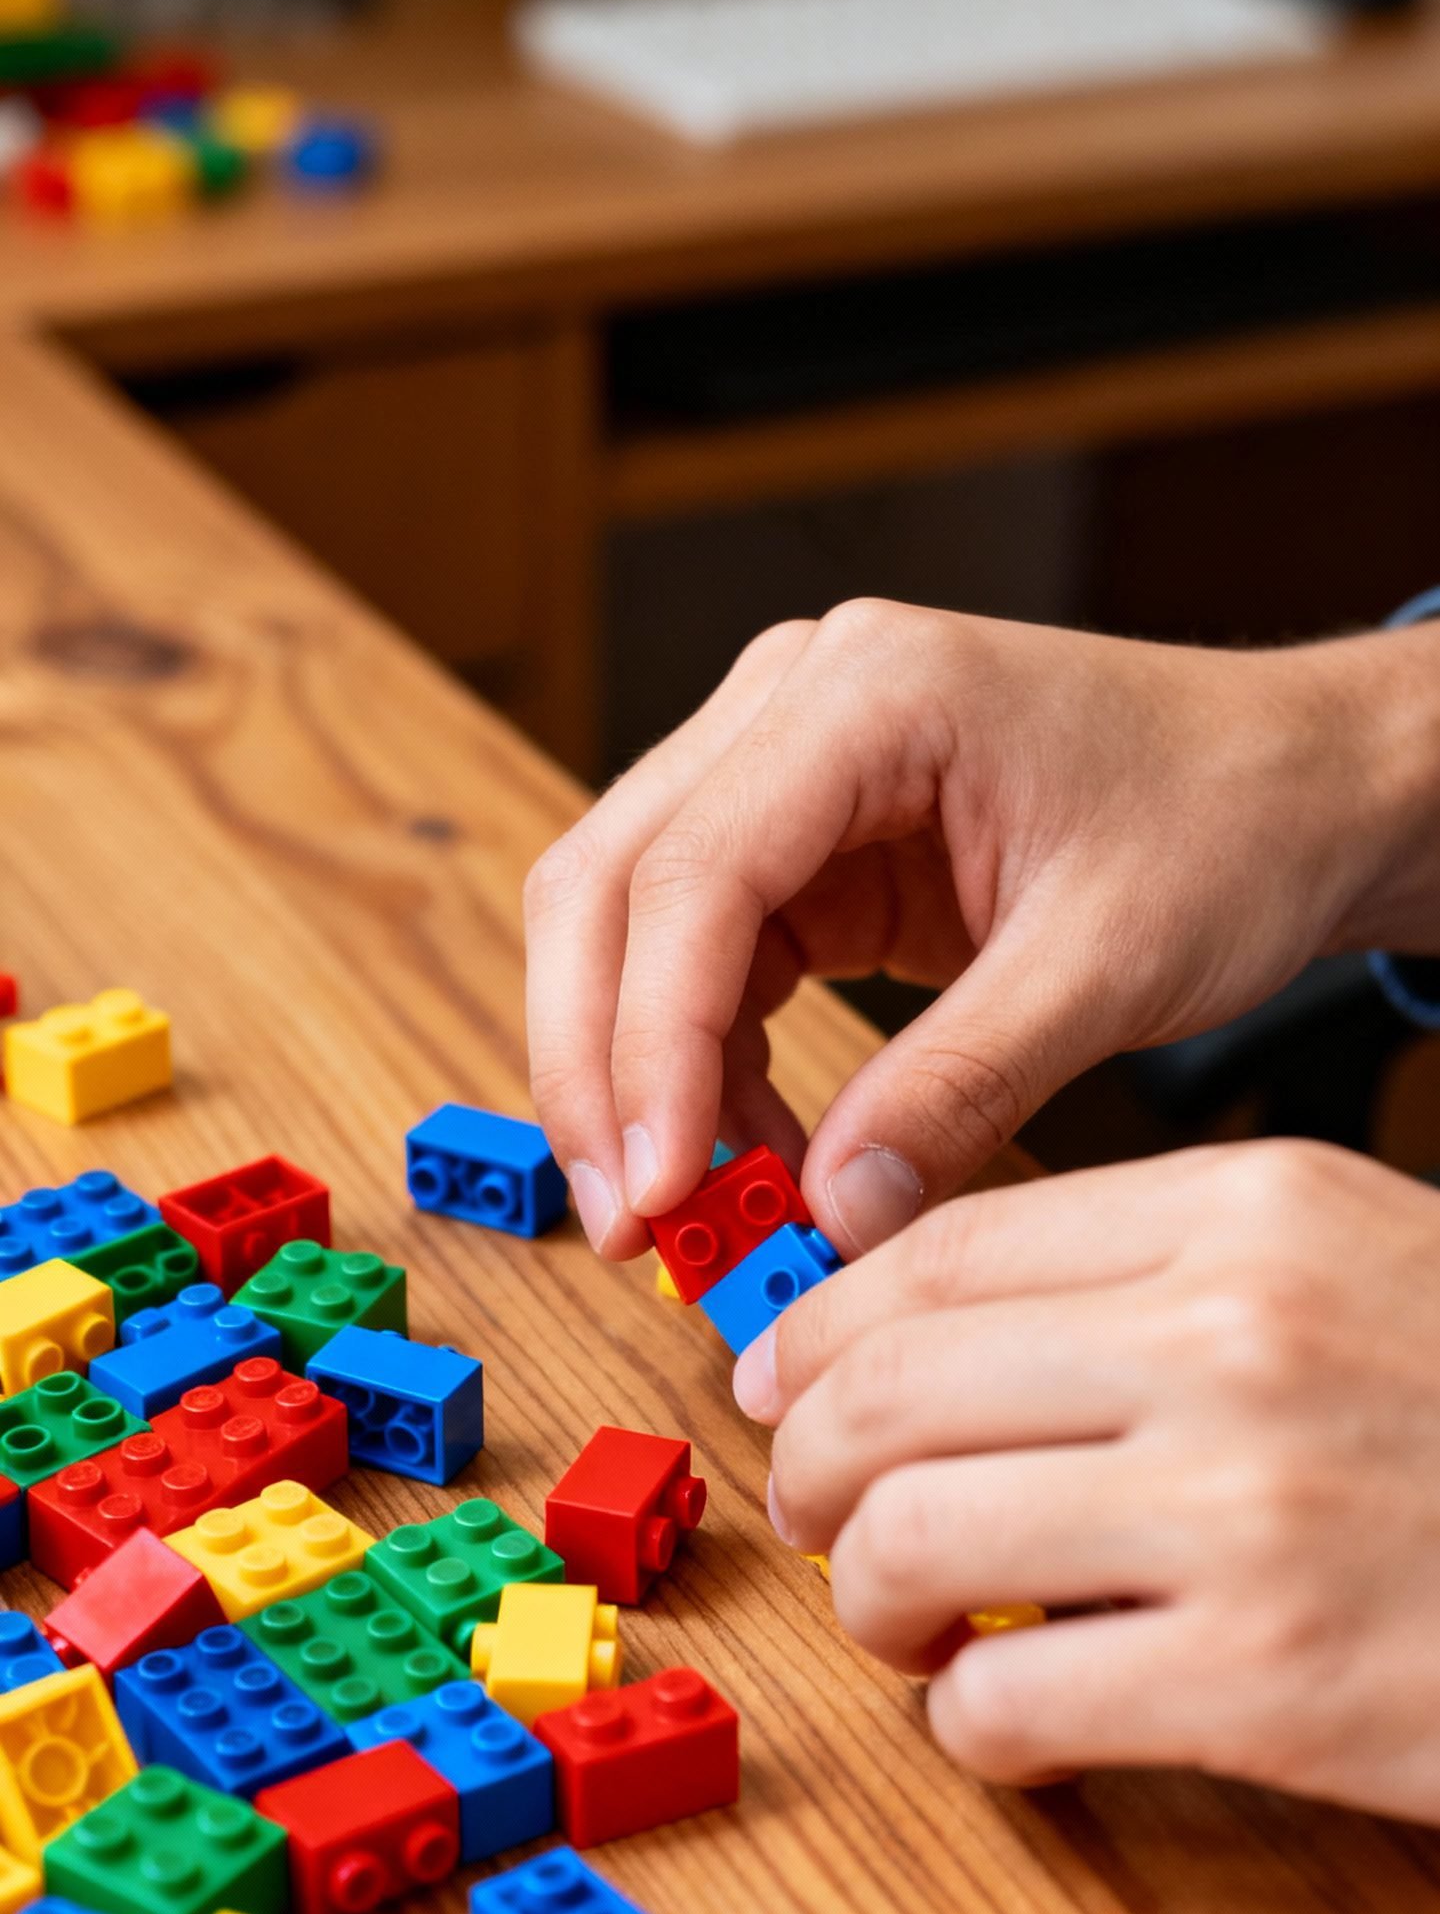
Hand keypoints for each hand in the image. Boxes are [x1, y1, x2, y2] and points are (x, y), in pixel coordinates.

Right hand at [525, 602, 1439, 1260]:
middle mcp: (798, 704)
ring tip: (700, 1213)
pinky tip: (751, 1155)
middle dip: (600, 1067)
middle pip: (608, 885)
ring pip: (628, 926)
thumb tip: (831, 1216)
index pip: (691, 873)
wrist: (1294, 786)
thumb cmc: (1229, 821)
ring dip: (639, 1076)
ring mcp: (787, 766)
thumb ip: (958, 1089)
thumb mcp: (1107, 965)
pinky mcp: (804, 844)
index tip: (660, 1187)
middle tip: (631, 1223)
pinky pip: (701, 961)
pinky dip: (704, 1067)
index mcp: (873, 690)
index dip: (651, 1043)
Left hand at [740, 1140, 1439, 1821]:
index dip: (822, 1328)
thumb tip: (929, 1334)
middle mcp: (1235, 1338)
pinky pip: (1004, 1703)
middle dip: (815, 1471)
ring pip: (913, 1541)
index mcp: (1250, 1212)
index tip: (782, 1385)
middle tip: (827, 1519)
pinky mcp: (1268, 1682)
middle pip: (894, 1390)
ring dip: (871, 1600)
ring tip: (910, 1622)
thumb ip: (1156, 1276)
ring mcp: (1249, 1509)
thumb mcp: (1350, 1268)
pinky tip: (1013, 1715)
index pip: (943, 1250)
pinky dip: (969, 1724)